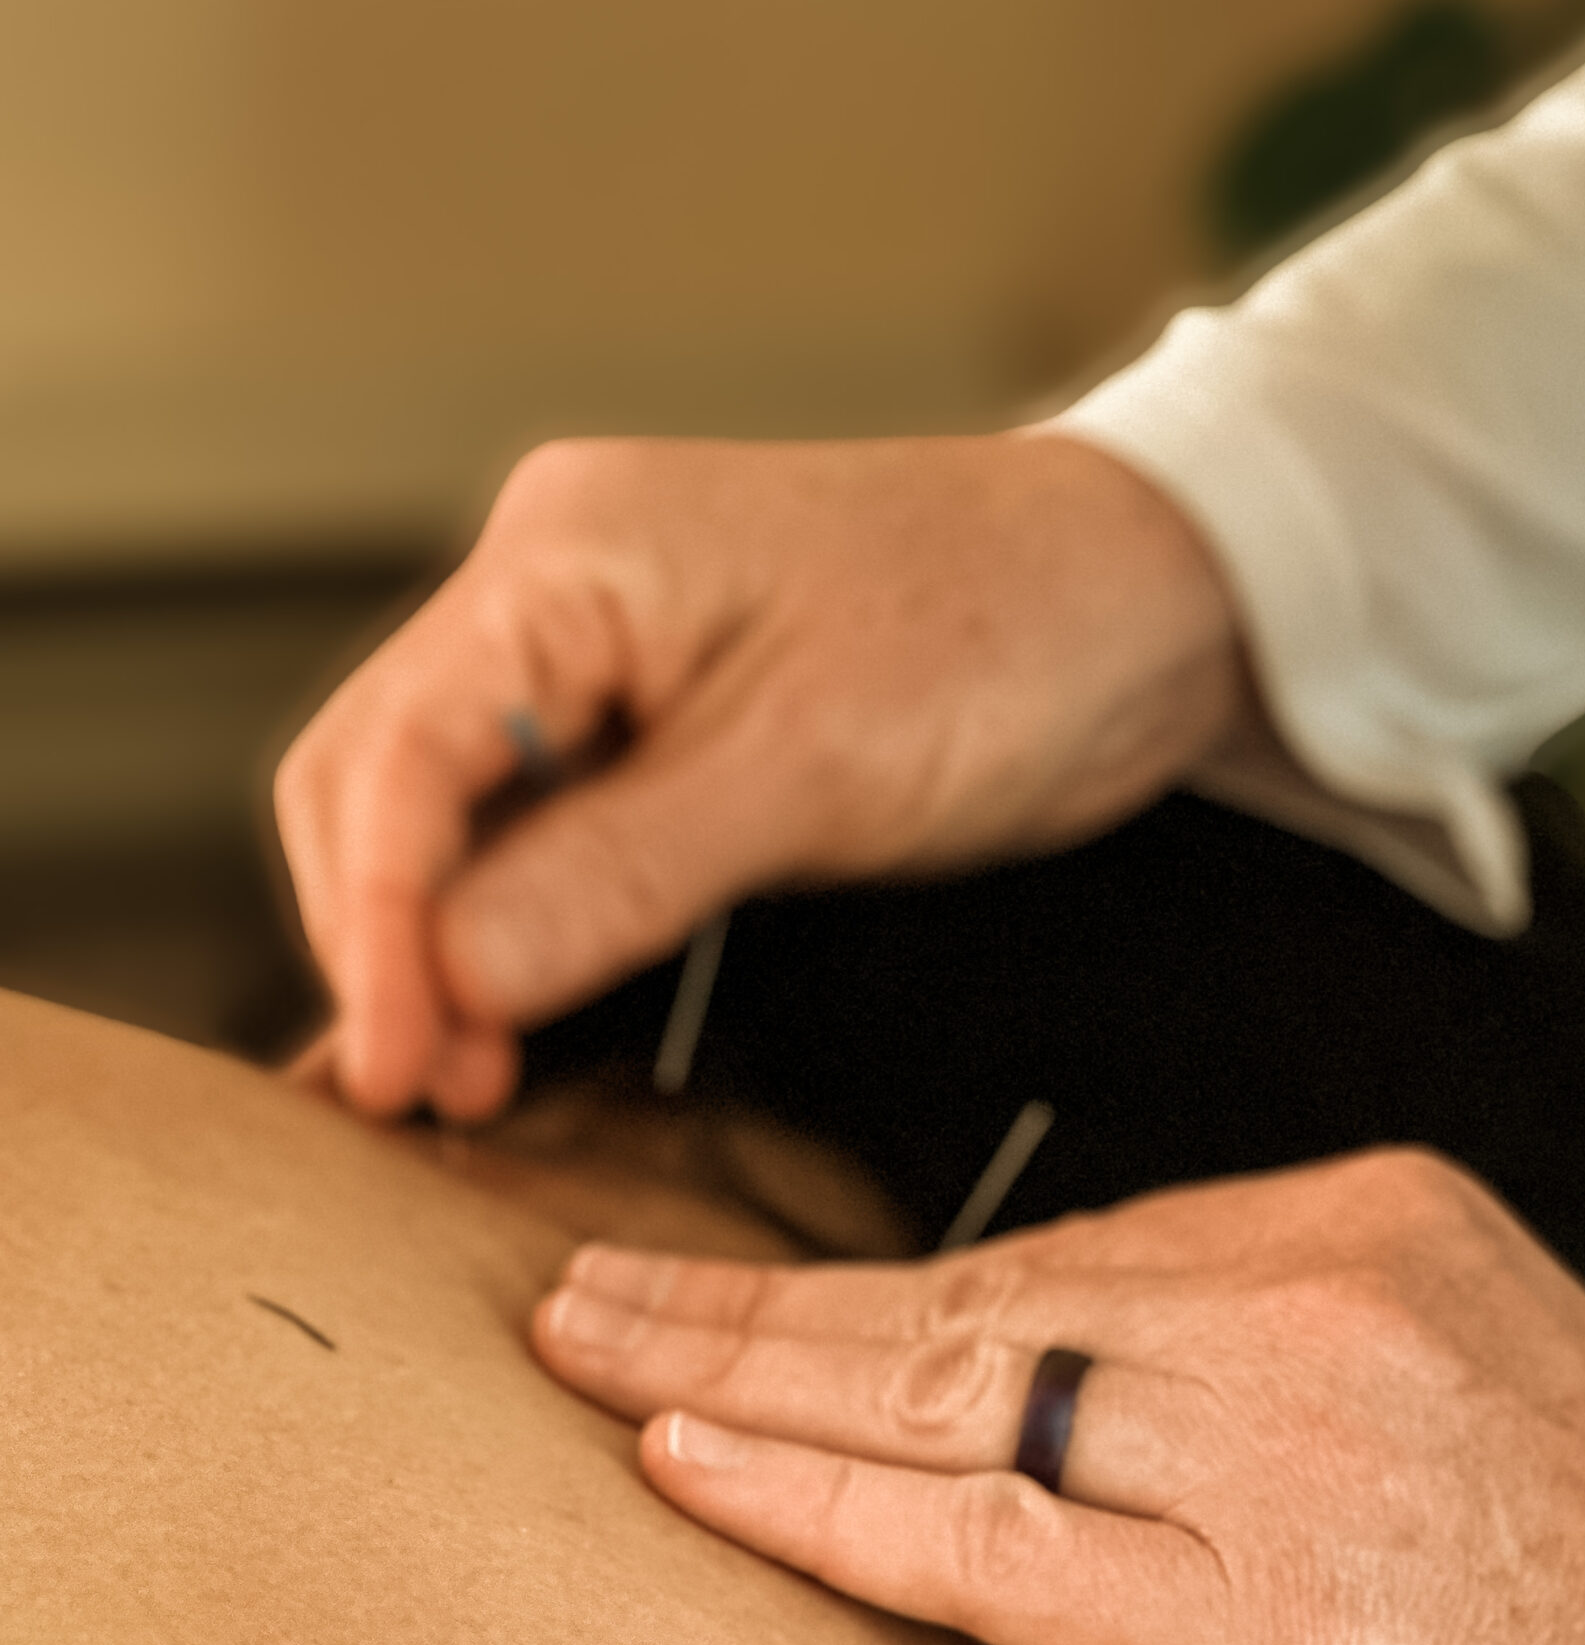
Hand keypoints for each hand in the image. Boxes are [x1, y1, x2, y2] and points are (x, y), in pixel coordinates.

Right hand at [275, 431, 1247, 1120]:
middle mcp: (559, 586)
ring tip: (469, 1077)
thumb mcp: (813, 768)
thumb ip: (618, 871)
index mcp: (571, 555)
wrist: (1153, 591)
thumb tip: (451, 977)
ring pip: (450, 811)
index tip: (390, 1067)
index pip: (399, 753)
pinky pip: (539, 822)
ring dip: (440, 944)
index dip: (370, 925)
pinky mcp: (662, 715)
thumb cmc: (1011, 632)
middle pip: (385, 780)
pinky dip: (514, 921)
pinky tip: (519, 1009)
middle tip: (428, 1090)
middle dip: (386, 940)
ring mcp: (603, 649)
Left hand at [533, 1146, 1584, 1644]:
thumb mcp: (1461, 1381)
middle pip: (969, 1286)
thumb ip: (1273, 1354)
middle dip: (759, 1296)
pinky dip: (813, 1499)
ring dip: (739, 1371)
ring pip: (943, 1384)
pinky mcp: (1248, 1613)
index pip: (1064, 1249)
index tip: (763, 1295)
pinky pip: (980, 1537)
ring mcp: (1270, 1441)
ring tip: (588, 1352)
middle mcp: (1304, 1294)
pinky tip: (684, 1463)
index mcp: (1363, 1219)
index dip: (886, 1289)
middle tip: (594, 1286)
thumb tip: (1070, 1394)